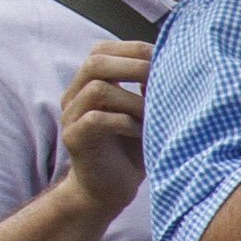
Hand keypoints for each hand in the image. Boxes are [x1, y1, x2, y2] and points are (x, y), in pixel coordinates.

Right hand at [57, 42, 152, 212]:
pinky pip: (96, 119)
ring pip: (97, 89)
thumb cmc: (132, 149)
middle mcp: (75, 96)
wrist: (108, 190)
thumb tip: (169, 63)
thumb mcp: (145, 114)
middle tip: (159, 80)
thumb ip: (149, 89)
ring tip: (153, 116)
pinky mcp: (75, 139)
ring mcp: (71, 117)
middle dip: (133, 66)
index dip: (132, 49)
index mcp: (90, 84)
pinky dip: (124, 122)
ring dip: (134, 100)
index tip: (162, 58)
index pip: (101, 51)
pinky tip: (140, 133)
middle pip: (94, 62)